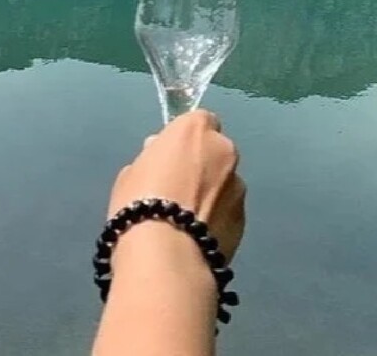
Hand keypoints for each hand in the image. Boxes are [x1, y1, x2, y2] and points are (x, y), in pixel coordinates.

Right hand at [108, 110, 245, 260]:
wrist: (164, 257)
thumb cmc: (139, 204)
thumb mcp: (132, 173)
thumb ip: (154, 158)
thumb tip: (164, 157)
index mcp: (195, 130)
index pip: (199, 120)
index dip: (185, 138)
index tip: (172, 156)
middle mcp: (224, 150)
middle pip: (216, 150)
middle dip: (204, 164)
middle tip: (180, 189)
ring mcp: (238, 186)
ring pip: (226, 183)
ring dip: (213, 193)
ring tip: (189, 221)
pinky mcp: (244, 219)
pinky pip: (229, 212)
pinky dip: (218, 219)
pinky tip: (197, 238)